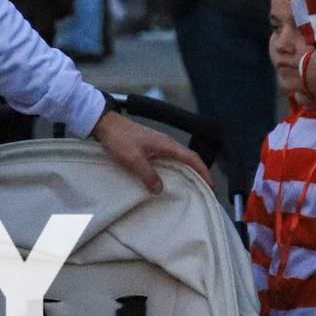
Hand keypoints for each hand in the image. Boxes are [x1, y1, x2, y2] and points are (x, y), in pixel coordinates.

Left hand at [93, 111, 212, 193]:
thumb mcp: (133, 159)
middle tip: (202, 191)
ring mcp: (158, 145)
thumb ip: (148, 174)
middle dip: (198, 175)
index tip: (211, 186)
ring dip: (185, 173)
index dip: (204, 172)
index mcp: (167, 145)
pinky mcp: (149, 148)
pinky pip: (167, 161)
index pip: (192, 158)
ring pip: (178, 161)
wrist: (104, 124)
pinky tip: (166, 181)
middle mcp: (166, 144)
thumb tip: (160, 190)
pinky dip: (172, 171)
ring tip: (187, 189)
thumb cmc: (119, 138)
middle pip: (188, 160)